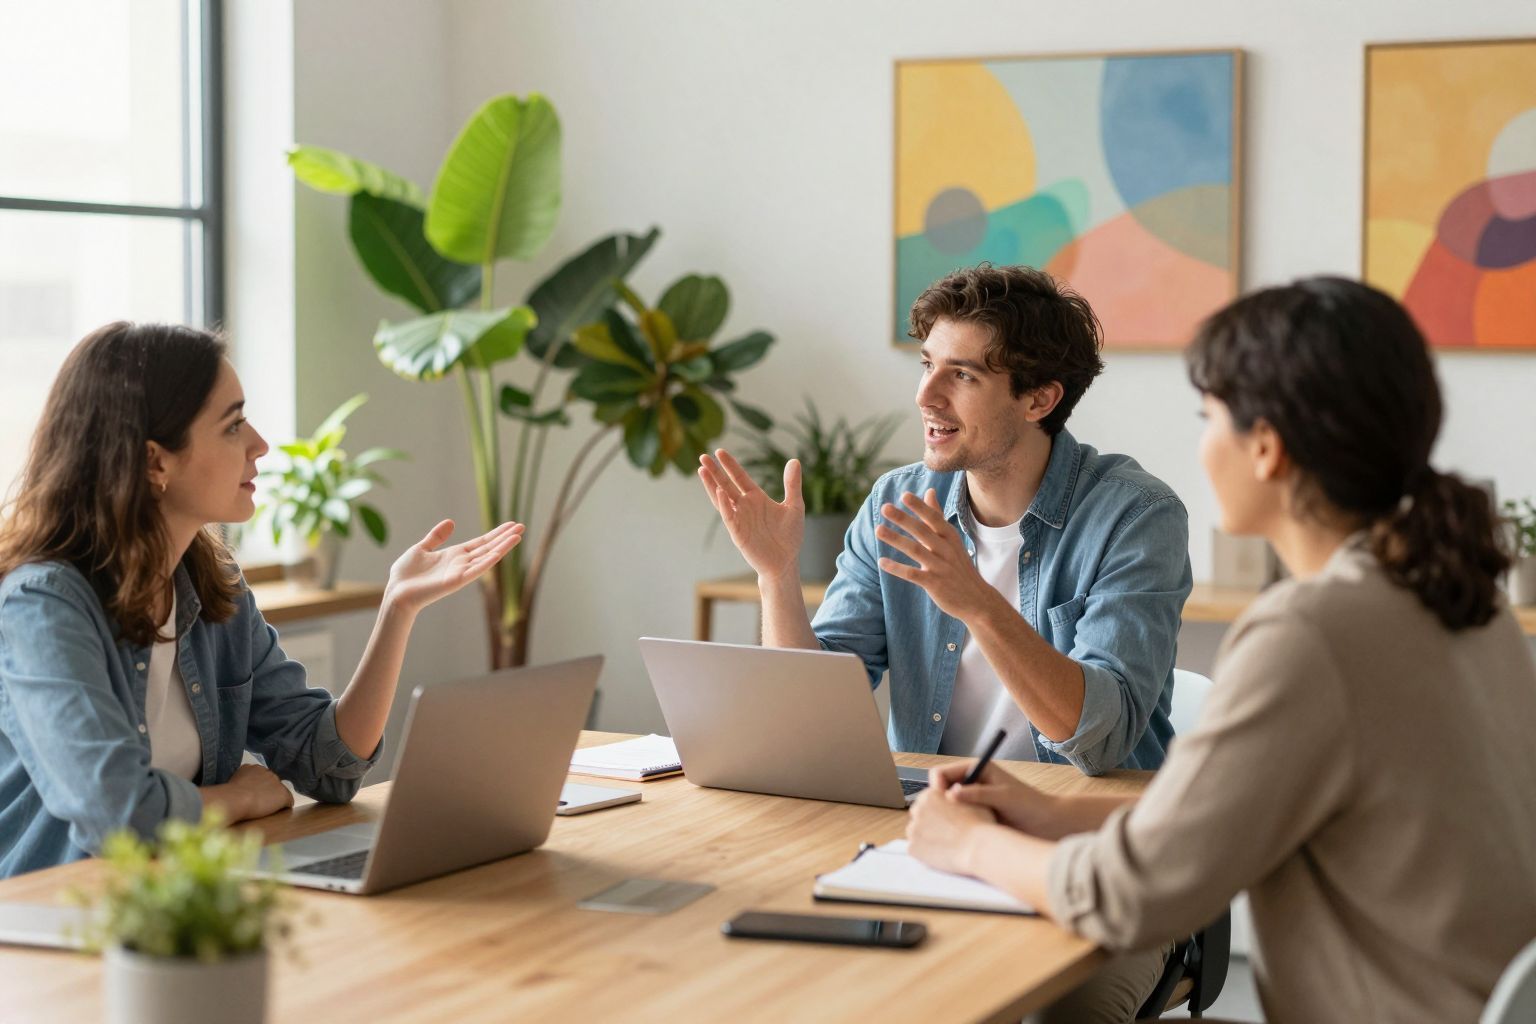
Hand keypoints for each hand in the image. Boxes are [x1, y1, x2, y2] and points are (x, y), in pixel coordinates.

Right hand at [204, 764, 293, 822]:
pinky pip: (288, 802)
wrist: (236, 799)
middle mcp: (268, 771)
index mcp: (254, 767)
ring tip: (265, 810)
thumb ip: (242, 781)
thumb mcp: (233, 781)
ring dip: (275, 801)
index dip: (258, 789)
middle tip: (258, 804)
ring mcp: (278, 782)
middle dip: (267, 793)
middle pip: (272, 784)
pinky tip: (275, 814)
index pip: (261, 778)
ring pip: (280, 793)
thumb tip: (243, 789)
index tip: (252, 797)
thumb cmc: (229, 794)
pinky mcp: (284, 794)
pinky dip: (283, 808)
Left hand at [382, 520, 523, 615]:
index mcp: (455, 555)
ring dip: (502, 547)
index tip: (511, 525)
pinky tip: (498, 554)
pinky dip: (486, 562)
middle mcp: (461, 563)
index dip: (496, 533)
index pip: (481, 542)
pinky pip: (474, 571)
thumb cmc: (406, 574)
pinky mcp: (455, 582)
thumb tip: (451, 522)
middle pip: (488, 548)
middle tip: (522, 526)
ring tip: (518, 536)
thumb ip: (436, 537)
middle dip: (505, 537)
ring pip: (486, 558)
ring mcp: (460, 572)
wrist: (396, 592)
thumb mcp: (421, 548)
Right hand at [698, 449, 803, 580]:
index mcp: (756, 497)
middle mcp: (745, 506)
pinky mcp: (738, 533)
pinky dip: (723, 504)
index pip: (739, 477)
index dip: (730, 465)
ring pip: (722, 499)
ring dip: (711, 485)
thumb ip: (792, 484)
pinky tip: (719, 492)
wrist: (786, 561)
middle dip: (715, 471)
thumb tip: (794, 460)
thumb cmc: (789, 535)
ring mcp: (739, 519)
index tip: (720, 451)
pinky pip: (729, 516)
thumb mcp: (794, 506)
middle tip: (703, 457)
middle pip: (726, 485)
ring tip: (702, 470)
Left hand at [876, 489, 994, 619]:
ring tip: (878, 530)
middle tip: (885, 508)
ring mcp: (940, 567)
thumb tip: (929, 490)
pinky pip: (912, 574)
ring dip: (896, 539)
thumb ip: (937, 515)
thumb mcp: (951, 539)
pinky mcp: (934, 584)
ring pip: (915, 550)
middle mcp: (946, 549)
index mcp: (950, 537)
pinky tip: (882, 561)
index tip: (904, 495)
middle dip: (904, 519)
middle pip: (922, 531)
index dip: (920, 507)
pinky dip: (897, 568)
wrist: (976, 599)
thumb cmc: (959, 565)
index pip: (934, 518)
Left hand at [906, 785, 996, 875]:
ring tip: (945, 843)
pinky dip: (924, 852)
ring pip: (916, 832)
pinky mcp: (913, 847)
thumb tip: (956, 788)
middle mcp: (918, 809)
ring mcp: (913, 829)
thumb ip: (960, 791)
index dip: (937, 810)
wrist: (978, 847)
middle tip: (945, 832)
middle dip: (929, 822)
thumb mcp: (973, 799)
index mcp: (930, 794)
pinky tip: (940, 853)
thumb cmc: (980, 824)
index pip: (926, 800)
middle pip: (919, 815)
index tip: (945, 818)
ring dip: (926, 836)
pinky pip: (915, 849)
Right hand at [927, 761, 1059, 835]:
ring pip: (945, 807)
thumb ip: (978, 794)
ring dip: (944, 816)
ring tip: (948, 829)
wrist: (1046, 824)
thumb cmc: (1029, 805)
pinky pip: (954, 819)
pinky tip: (956, 837)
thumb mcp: (1003, 796)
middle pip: (939, 790)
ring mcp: (971, 801)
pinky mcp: (974, 816)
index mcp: (976, 769)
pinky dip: (952, 826)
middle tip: (939, 818)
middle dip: (936, 803)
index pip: (942, 773)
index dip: (936, 786)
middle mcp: (970, 783)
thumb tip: (951, 794)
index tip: (937, 800)